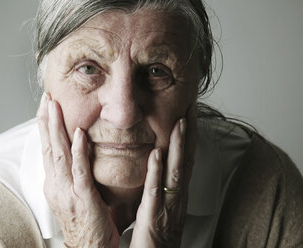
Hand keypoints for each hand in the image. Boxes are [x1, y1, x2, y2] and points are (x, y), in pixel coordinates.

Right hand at [37, 93, 118, 247]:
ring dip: (57, 128)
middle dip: (47, 121)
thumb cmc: (85, 221)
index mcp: (54, 183)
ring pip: (59, 154)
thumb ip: (72, 172)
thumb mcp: (72, 194)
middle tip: (46, 98)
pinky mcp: (82, 197)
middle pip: (48, 147)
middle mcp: (56, 184)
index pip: (47, 149)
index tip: (45, 107)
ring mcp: (67, 190)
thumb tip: (75, 151)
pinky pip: (79, 170)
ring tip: (54, 106)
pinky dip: (77, 151)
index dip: (45, 127)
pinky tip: (77, 133)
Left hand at [130, 103, 197, 247]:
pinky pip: (156, 191)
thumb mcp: (164, 205)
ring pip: (176, 171)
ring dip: (179, 146)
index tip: (188, 113)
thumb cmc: (158, 235)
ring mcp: (168, 205)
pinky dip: (158, 172)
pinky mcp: (154, 216)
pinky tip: (157, 154)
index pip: (186, 159)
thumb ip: (163, 185)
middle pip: (187, 160)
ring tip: (180, 122)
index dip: (189, 136)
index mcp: (177, 192)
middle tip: (190, 107)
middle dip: (189, 133)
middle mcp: (177, 196)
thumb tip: (160, 165)